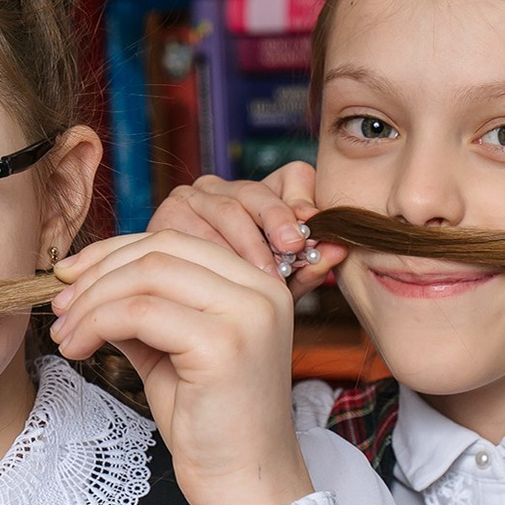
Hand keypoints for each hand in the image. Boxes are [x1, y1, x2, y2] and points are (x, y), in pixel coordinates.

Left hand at [47, 231, 315, 504]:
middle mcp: (262, 290)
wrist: (244, 485)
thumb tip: (86, 284)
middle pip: (161, 249)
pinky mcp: (223, 344)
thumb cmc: (210, 426)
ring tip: (65, 334)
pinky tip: (80, 349)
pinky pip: (141, 313)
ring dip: (91, 301)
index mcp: (257, 285)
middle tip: (60, 305)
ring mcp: (247, 314)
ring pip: (147, 276)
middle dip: (97, 273)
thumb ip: (143, 312)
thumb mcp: (171, 353)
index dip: (114, 252)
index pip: (175, 240)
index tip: (70, 277)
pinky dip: (97, 324)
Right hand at [144, 164, 344, 294]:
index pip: (293, 177)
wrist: (188, 327)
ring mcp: (192, 199)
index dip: (303, 202)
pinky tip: (224, 279)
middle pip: (257, 191)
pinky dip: (212, 255)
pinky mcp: (165, 217)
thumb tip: (338, 249)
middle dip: (278, 220)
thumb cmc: (238, 304)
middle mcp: (225, 189)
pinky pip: (194, 230)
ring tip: (265, 277)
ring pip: (227, 210)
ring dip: (249, 246)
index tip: (311, 233)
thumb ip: (308, 269)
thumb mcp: (280, 287)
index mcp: (260, 196)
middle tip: (293, 249)